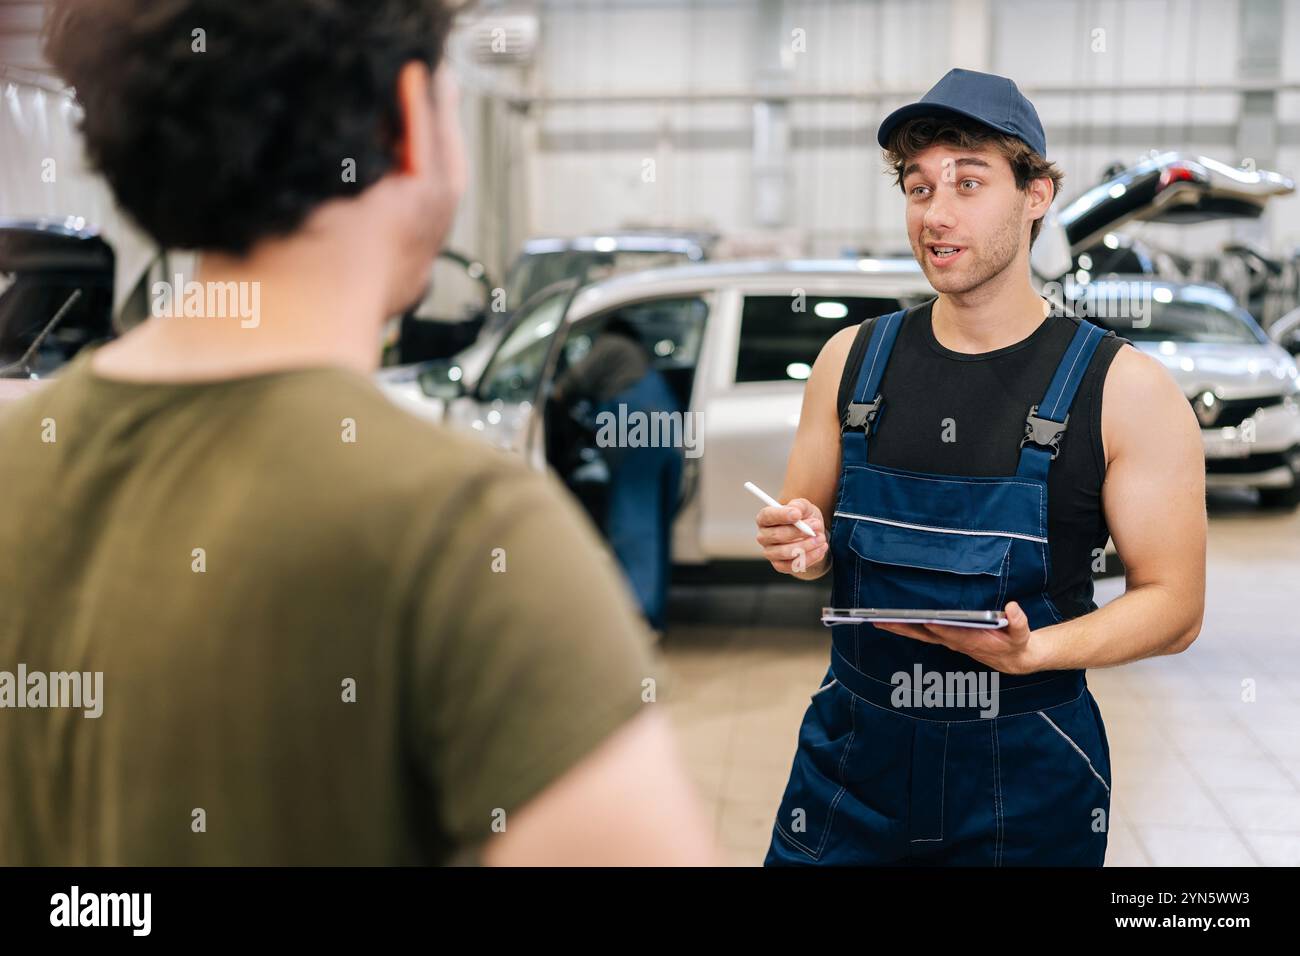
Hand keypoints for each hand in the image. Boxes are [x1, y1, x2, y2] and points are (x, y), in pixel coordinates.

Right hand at [755, 497, 826, 575]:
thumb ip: (799, 506)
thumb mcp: (804, 507)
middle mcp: (763, 536)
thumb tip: (796, 510)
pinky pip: (793, 565)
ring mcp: (770, 553)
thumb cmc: (804, 519)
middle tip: (817, 525)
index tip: (797, 514)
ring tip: (821, 538)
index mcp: (765, 519)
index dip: (781, 515)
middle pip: (776, 535)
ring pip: (785, 552)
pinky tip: (820, 549)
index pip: (767, 516)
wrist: (812, 536)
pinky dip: (810, 557)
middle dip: (798, 531)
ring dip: (806, 545)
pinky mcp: (780, 566)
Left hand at [872, 601, 1042, 674]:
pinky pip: (921, 633)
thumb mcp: (1022, 633)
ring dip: (898, 628)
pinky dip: (905, 628)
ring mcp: (948, 641)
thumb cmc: (1016, 643)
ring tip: (878, 620)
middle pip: (926, 635)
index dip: (941, 628)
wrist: (1014, 659)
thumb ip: (1018, 622)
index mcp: (972, 640)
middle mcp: (955, 641)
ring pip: (919, 635)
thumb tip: (1012, 608)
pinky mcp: (945, 638)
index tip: (927, 620)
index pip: (953, 633)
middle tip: (883, 620)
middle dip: (905, 628)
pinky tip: (891, 622)